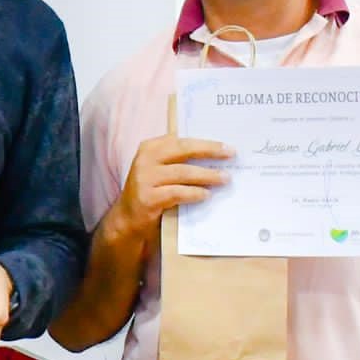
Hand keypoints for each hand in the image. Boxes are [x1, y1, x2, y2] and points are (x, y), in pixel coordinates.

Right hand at [111, 134, 234, 246]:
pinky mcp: (147, 198)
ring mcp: (144, 179)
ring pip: (182, 172)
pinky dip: (194, 193)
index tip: (226, 145)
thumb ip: (177, 159)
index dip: (205, 142)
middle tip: (231, 154)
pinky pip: (177, 193)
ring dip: (207, 175)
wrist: (128, 218)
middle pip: (182, 150)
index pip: (181, 140)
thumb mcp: (159, 170)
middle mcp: (145, 160)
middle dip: (209, 151)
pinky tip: (206, 195)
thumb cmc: (151, 191)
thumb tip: (214, 154)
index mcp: (150, 148)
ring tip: (225, 178)